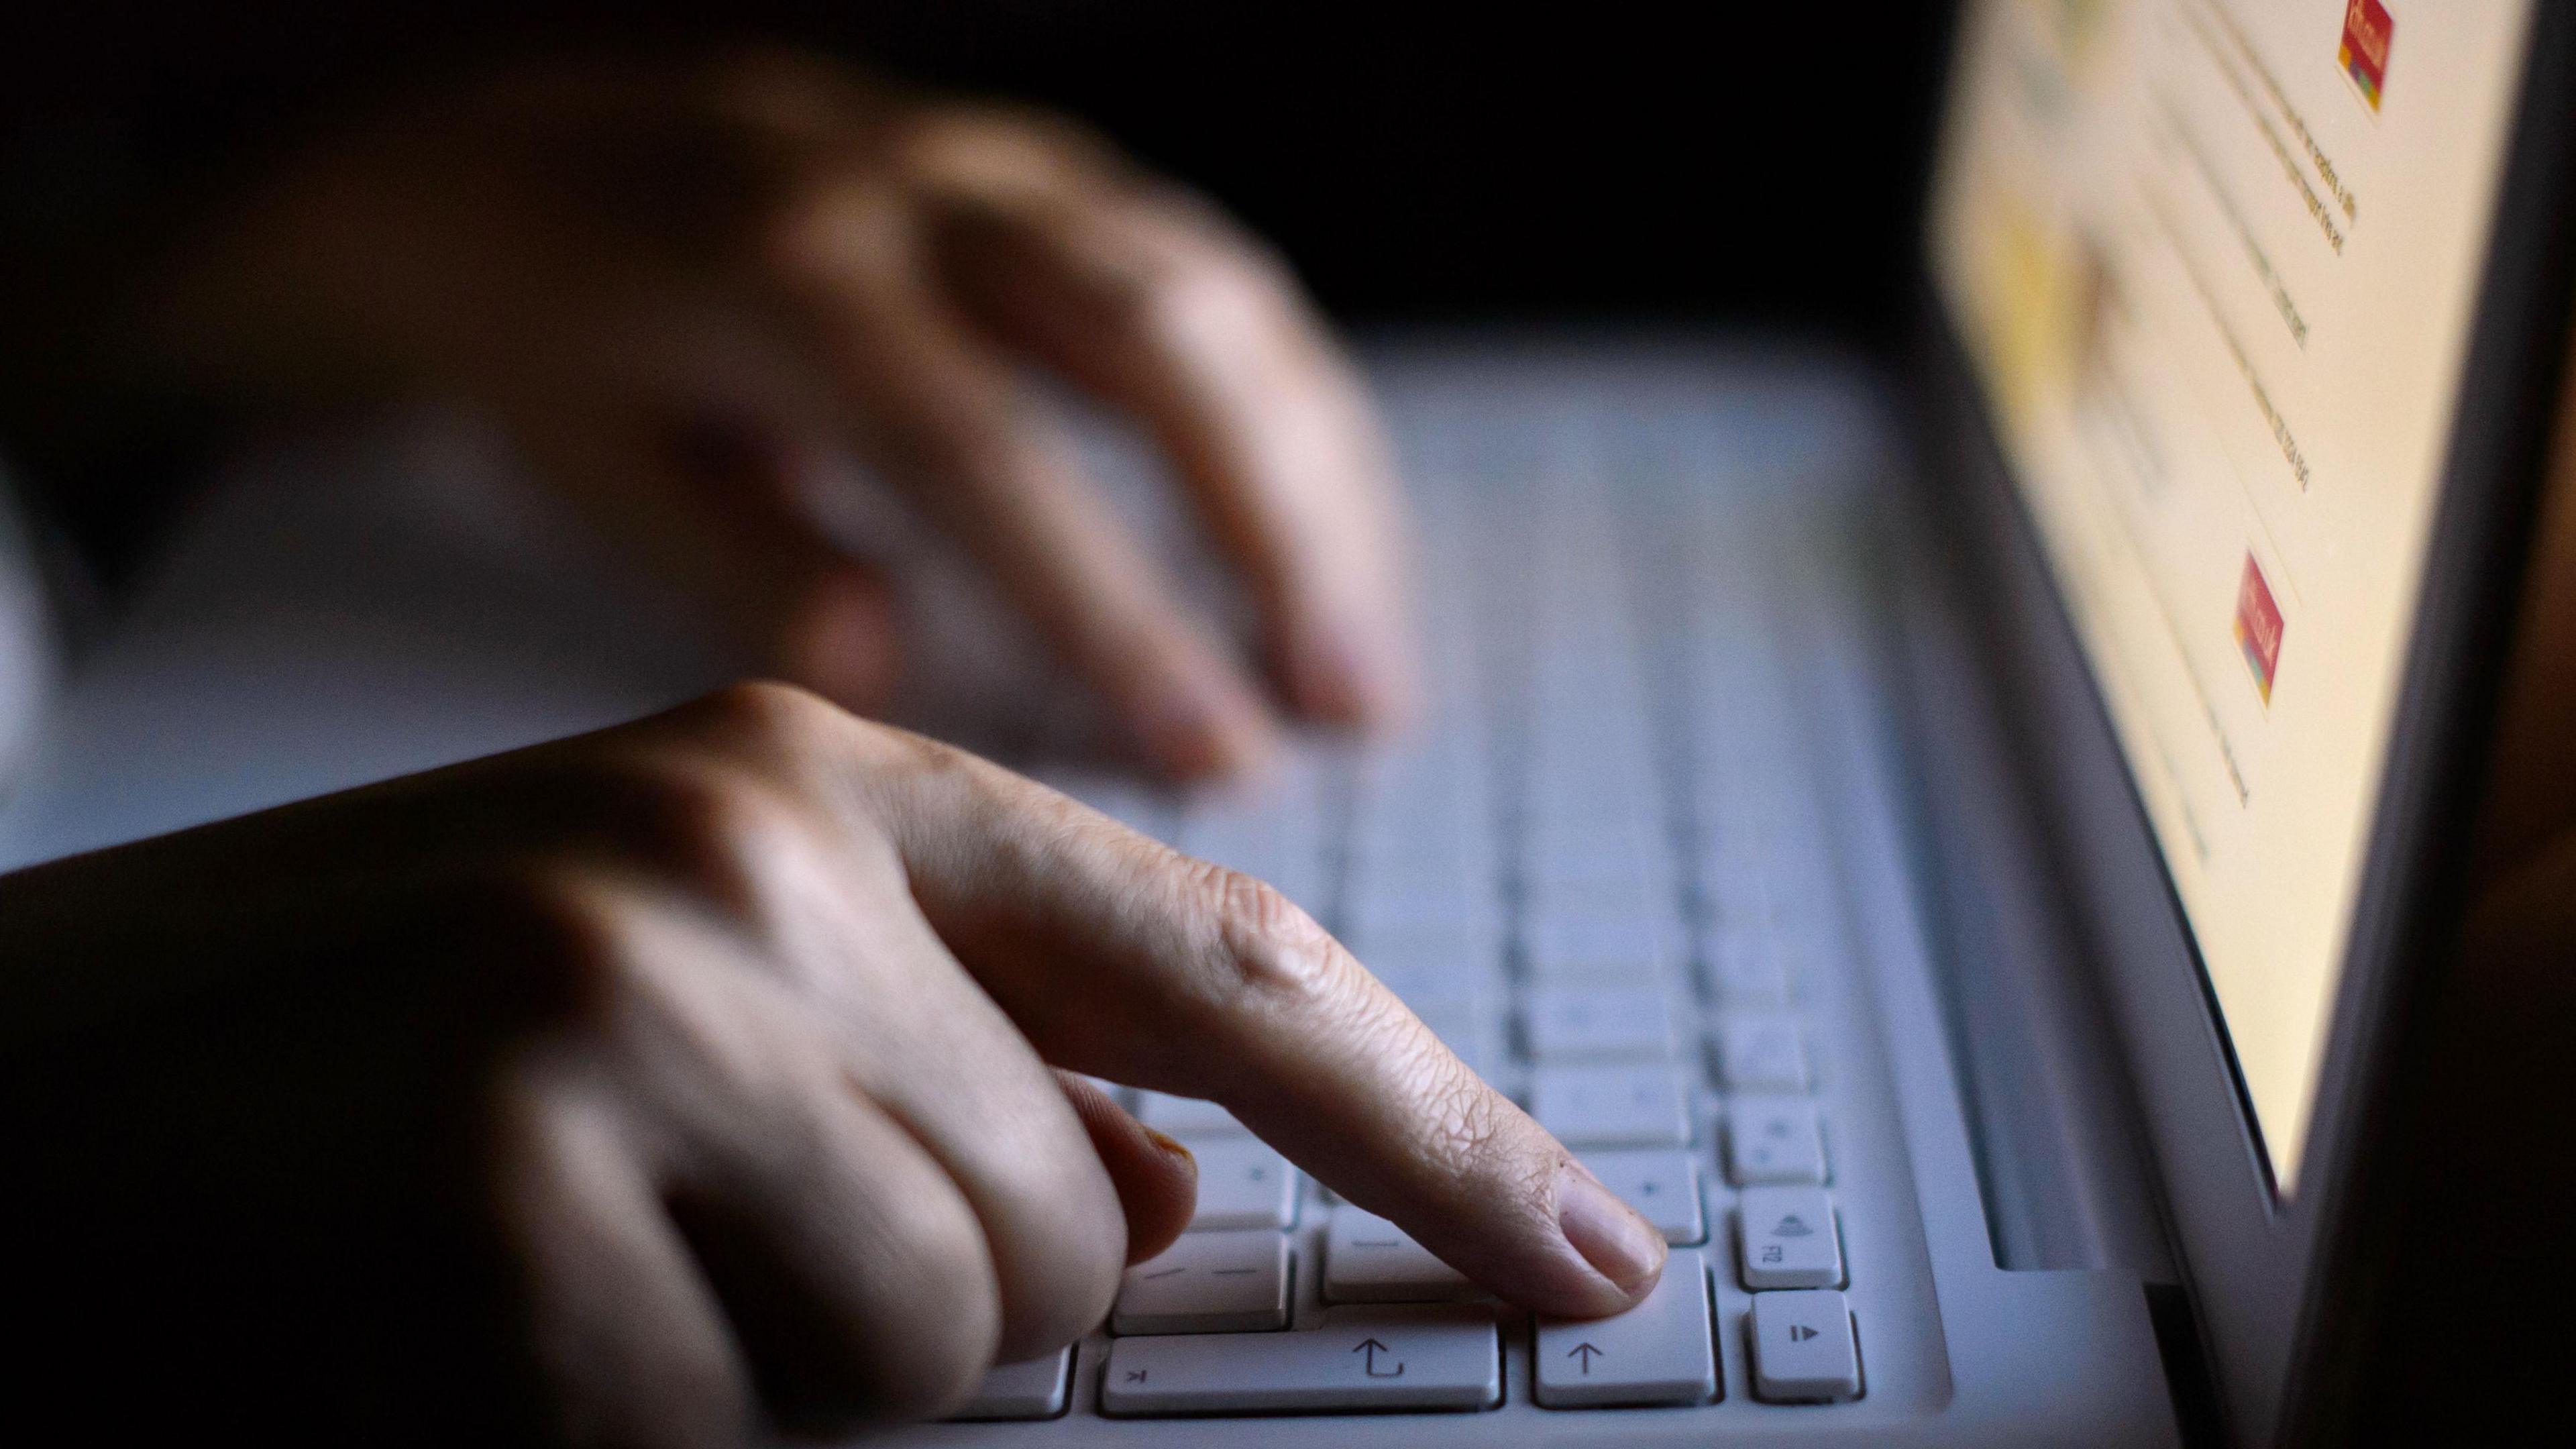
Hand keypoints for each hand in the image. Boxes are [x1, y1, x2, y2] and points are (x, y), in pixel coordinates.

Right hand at [0, 682, 1661, 1443]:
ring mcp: (634, 1007)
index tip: (1581, 1248)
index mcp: (802, 771)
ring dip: (783, 1359)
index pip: (1218, 957)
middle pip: (1074, 1214)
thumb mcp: (672, 976)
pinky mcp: (521, 1194)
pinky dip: (635, 1426)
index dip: (1431, 1121)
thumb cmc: (348, 1048)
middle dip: (929, 1284)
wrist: (15, 1111)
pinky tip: (469, 1326)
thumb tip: (1158, 1187)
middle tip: (666, 1220)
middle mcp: (746, 853)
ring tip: (561, 1255)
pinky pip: (747, 1429)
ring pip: (950, 1333)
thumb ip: (945, 1053)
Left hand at [127, 49, 1415, 777]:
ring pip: (1217, 296)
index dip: (1116, 611)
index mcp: (784, 279)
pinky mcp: (1052, 175)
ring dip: (1319, 483)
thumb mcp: (588, 462)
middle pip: (1157, 342)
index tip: (1214, 755)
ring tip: (1362, 662)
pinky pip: (1215, 276)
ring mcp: (1000, 168)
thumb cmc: (557, 339)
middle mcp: (918, 195)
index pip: (986, 456)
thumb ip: (737, 560)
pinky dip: (1293, 416)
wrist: (528, 149)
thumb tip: (884, 666)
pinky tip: (1326, 542)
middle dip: (1281, 534)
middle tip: (1347, 708)